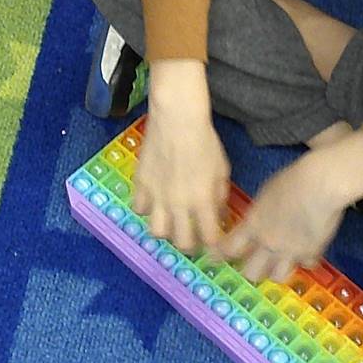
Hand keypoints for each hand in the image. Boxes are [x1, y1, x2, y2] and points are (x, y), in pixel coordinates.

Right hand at [135, 102, 229, 253]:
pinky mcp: (140, 184)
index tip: (214, 241)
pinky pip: (140, 208)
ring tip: (171, 220)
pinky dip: (147, 208)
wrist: (177, 119)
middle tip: (193, 235)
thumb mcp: (222, 169)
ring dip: (167, 229)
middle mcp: (178, 205)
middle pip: (182, 242)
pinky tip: (155, 200)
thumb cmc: (205, 141)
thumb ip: (219, 196)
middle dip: (191, 243)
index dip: (214, 244)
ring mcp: (157, 196)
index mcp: (202, 201)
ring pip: (157, 231)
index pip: (210, 238)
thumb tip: (216, 212)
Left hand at [217, 128, 362, 283]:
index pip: (229, 248)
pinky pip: (306, 265)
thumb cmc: (291, 179)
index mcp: (253, 224)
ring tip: (280, 264)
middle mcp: (268, 242)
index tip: (216, 258)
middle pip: (251, 272)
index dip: (220, 255)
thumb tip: (257, 220)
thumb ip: (259, 212)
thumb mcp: (266, 193)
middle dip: (251, 270)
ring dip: (277, 271)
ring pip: (277, 277)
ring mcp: (290, 251)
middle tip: (254, 264)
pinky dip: (305, 261)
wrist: (319, 184)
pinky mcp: (312, 253)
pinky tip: (307, 254)